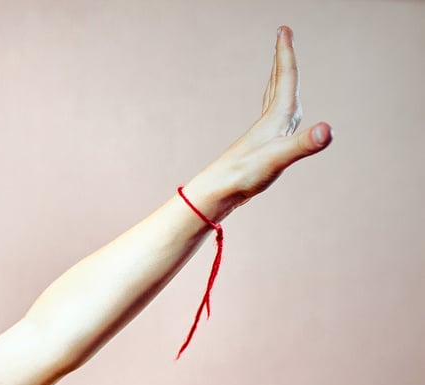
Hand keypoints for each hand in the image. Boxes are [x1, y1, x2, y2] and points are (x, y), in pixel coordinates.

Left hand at [203, 26, 332, 216]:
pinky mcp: (261, 149)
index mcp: (275, 119)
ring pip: (275, 100)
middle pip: (278, 84)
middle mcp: (269, 123)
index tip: (283, 28)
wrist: (217, 194)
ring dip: (281, 81)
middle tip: (283, 36)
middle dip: (283, 60)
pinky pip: (274, 121)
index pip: (285, 79)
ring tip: (284, 70)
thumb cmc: (244, 176)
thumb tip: (328, 130)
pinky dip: (280, 110)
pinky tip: (280, 120)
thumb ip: (305, 144)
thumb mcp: (279, 159)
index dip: (286, 53)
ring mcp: (264, 136)